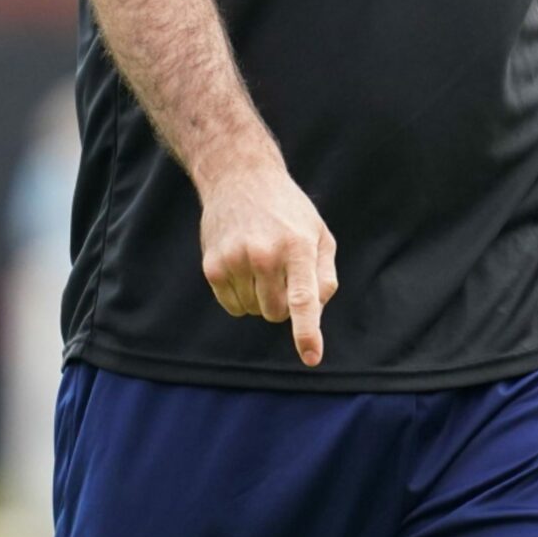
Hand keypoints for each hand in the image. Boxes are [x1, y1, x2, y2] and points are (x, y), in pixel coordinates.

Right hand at [195, 149, 339, 365]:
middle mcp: (265, 254)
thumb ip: (324, 274)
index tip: (311, 357)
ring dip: (261, 298)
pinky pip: (232, 307)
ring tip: (261, 262)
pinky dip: (241, 297)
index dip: (307, 332)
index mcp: (297, 246)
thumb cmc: (288, 212)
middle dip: (284, 304)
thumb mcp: (318, 233)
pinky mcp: (213, 267)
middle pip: (277, 313)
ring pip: (254, 312)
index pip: (303, 299)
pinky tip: (243, 266)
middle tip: (283, 272)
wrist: (240, 179)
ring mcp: (235, 260)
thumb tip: (315, 310)